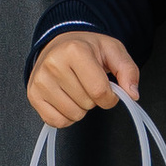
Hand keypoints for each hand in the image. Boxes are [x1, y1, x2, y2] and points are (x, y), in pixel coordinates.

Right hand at [27, 31, 142, 128]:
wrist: (60, 43)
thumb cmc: (87, 48)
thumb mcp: (113, 51)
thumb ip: (128, 71)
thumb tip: (132, 94)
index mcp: (75, 51)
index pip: (100, 91)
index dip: (110, 97)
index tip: (109, 89)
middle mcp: (53, 64)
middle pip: (87, 104)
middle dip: (93, 98)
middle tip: (87, 81)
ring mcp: (40, 81)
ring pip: (73, 115)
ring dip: (80, 107)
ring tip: (76, 88)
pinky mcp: (33, 95)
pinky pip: (57, 122)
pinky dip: (66, 116)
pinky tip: (66, 99)